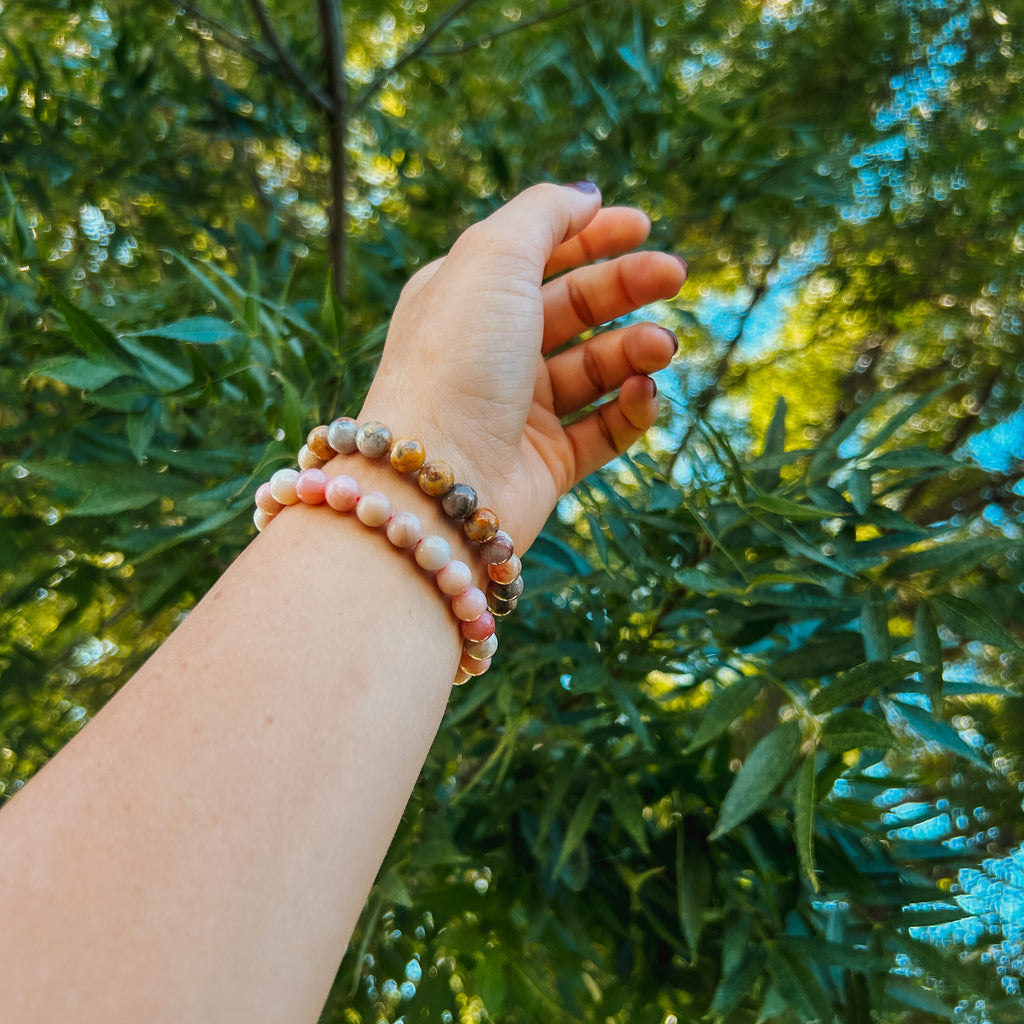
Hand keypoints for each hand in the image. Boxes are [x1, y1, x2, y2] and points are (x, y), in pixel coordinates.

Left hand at [360, 182, 687, 549]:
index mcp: (466, 298)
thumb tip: (586, 195)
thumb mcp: (493, 258)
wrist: (436, 479)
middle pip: (574, 308)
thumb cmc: (457, 360)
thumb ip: (543, 215)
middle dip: (627, 286)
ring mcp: (519, 411)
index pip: (537, 256)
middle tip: (674, 274)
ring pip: (596, 369)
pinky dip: (632, 408)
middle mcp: (491, 352)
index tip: (643, 225)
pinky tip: (644, 392)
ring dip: (636, 349)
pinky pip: (605, 429)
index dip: (591, 236)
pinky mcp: (547, 464)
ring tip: (660, 347)